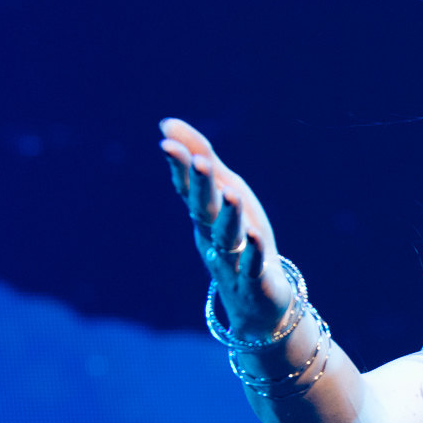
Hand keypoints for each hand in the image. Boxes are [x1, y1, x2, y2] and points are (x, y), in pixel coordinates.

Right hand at [159, 118, 294, 335]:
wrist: (257, 299)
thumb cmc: (240, 236)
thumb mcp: (224, 191)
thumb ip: (200, 158)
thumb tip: (165, 122)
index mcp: (205, 215)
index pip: (188, 188)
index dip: (180, 167)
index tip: (167, 143)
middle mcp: (213, 235)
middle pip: (205, 209)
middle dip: (202, 186)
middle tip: (200, 161)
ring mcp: (232, 260)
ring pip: (228, 236)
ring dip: (230, 215)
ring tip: (233, 194)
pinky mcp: (254, 280)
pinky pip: (252, 264)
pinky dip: (252, 251)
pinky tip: (254, 236)